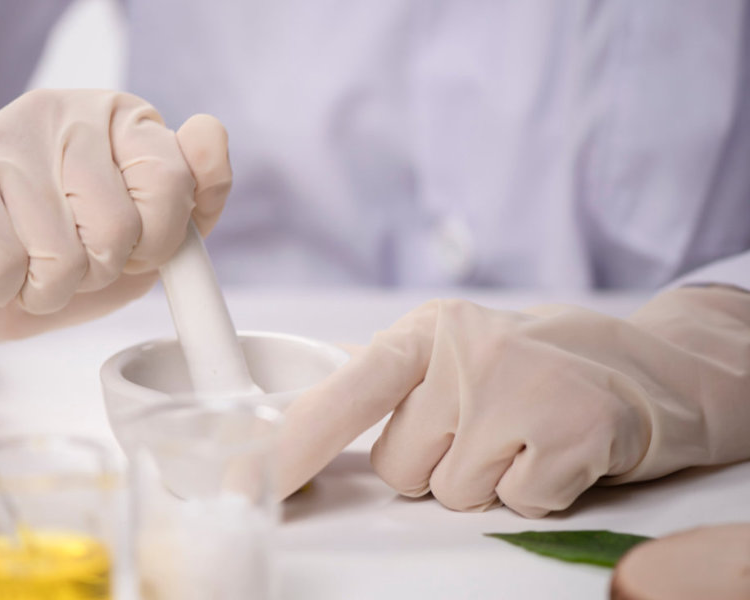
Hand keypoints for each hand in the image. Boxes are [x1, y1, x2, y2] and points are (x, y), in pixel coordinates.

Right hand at [0, 90, 230, 367]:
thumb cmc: (59, 253)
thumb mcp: (144, 237)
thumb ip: (193, 202)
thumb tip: (210, 135)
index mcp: (121, 119)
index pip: (173, 178)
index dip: (159, 238)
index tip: (136, 247)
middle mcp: (66, 114)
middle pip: (120, 227)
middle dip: (99, 270)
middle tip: (70, 259)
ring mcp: (5, 140)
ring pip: (64, 257)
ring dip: (49, 288)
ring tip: (26, 264)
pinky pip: (7, 266)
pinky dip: (2, 287)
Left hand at [276, 287, 749, 516]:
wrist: (639, 365)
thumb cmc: (526, 365)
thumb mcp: (448, 351)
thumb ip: (387, 384)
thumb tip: (303, 425)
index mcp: (424, 331)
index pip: (346, 392)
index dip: (296, 442)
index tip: (246, 478)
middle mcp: (464, 352)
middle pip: (398, 467)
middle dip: (433, 466)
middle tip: (480, 429)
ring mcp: (516, 389)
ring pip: (451, 492)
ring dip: (483, 480)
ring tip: (518, 436)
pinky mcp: (568, 431)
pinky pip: (514, 503)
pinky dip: (534, 491)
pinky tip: (554, 450)